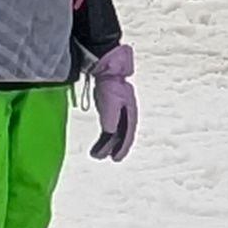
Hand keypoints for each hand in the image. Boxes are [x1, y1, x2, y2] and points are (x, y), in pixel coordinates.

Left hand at [85, 41, 137, 161]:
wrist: (106, 69)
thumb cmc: (110, 84)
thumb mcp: (111, 103)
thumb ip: (110, 118)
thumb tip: (109, 132)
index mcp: (130, 113)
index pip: (128, 134)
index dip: (123, 147)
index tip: (116, 158)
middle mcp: (126, 114)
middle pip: (121, 135)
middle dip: (114, 148)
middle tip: (107, 158)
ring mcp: (118, 111)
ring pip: (114, 132)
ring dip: (107, 144)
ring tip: (97, 154)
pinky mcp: (109, 109)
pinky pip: (108, 127)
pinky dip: (104, 136)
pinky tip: (99, 142)